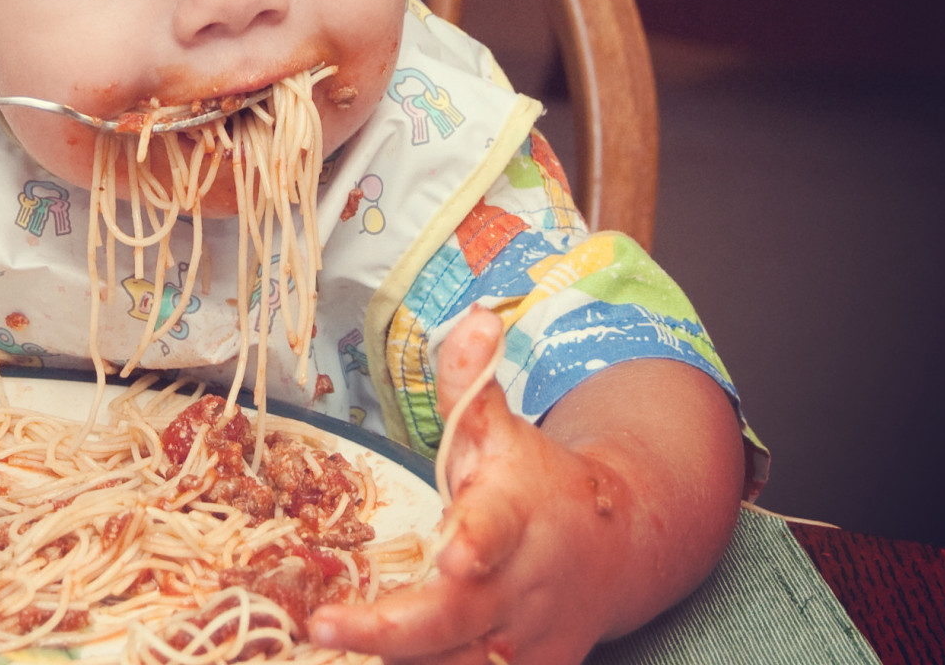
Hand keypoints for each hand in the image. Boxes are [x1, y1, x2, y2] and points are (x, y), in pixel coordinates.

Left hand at [307, 306, 633, 663]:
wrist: (617, 551)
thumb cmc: (533, 485)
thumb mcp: (501, 429)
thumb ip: (470, 383)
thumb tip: (470, 315)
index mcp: (513, 515)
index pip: (494, 528)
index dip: (475, 541)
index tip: (454, 553)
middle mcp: (518, 585)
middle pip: (455, 618)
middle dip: (391, 629)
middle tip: (327, 625)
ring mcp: (523, 641)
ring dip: (396, 663)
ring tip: (331, 649)